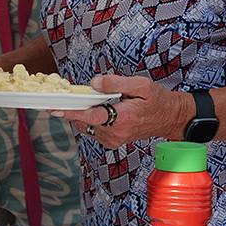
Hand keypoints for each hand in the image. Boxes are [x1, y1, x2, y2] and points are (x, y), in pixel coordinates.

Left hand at [55, 76, 191, 148]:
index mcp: (123, 118)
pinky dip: (91, 119)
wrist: (169, 118)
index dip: (73, 112)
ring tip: (90, 101)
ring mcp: (113, 139)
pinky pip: (93, 129)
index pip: (92, 116)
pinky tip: (98, 109)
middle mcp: (116, 133)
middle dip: (76, 108)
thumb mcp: (141, 84)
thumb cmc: (157, 100)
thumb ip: (116, 83)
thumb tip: (94, 84)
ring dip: (84, 113)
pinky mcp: (112, 141)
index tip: (56, 108)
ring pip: (87, 126)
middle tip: (68, 96)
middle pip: (85, 121)